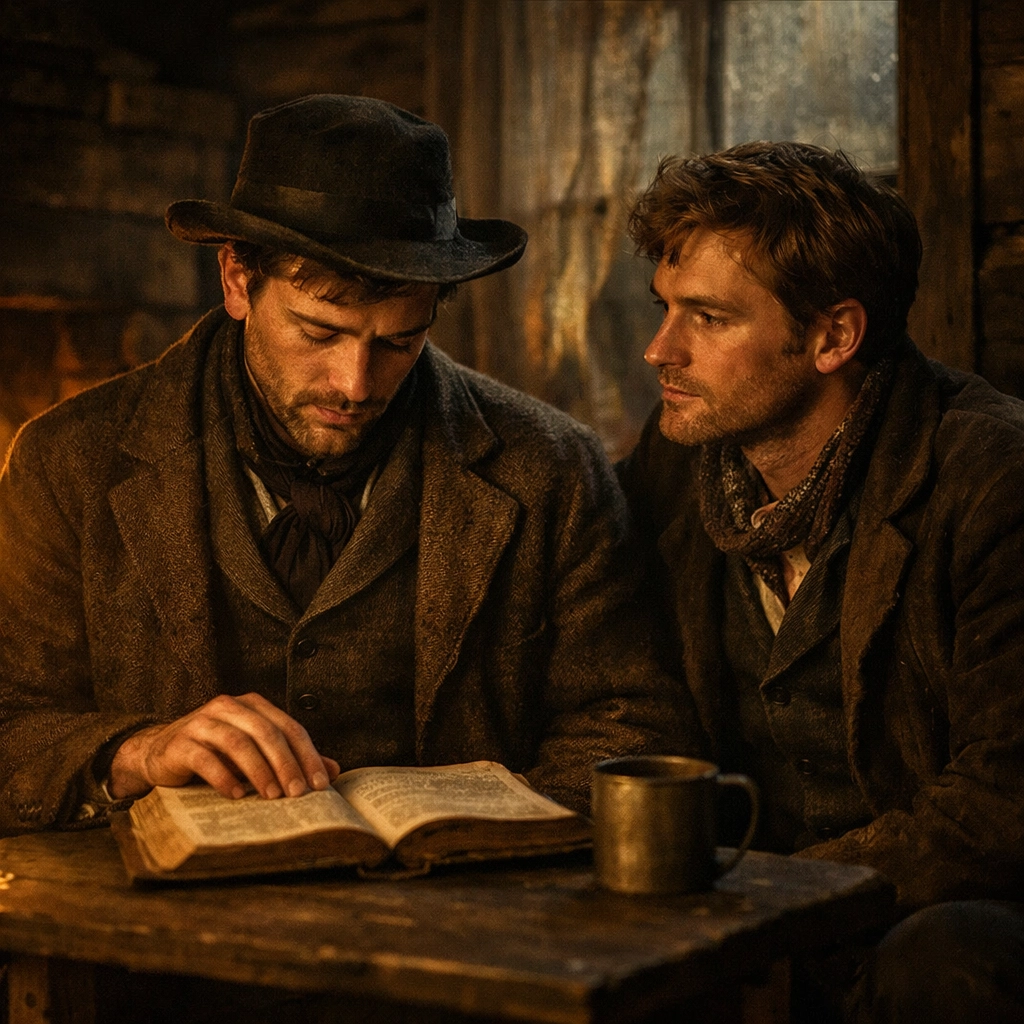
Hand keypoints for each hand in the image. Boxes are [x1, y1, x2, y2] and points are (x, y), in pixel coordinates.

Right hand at [108, 692, 340, 800]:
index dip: (307, 755)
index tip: (321, 783)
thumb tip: (334, 771)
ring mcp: (202, 722)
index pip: (288, 727)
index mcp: (252, 706)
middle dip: (286, 765)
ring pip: (238, 743)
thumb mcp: (257, 755)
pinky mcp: (180, 743)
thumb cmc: (217, 754)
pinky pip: (205, 758)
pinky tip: (236, 795)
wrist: (159, 754)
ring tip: (271, 797)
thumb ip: (292, 759)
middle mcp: (228, 707)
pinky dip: (223, 777)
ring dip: (258, 772)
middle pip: (266, 733)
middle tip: (298, 794)